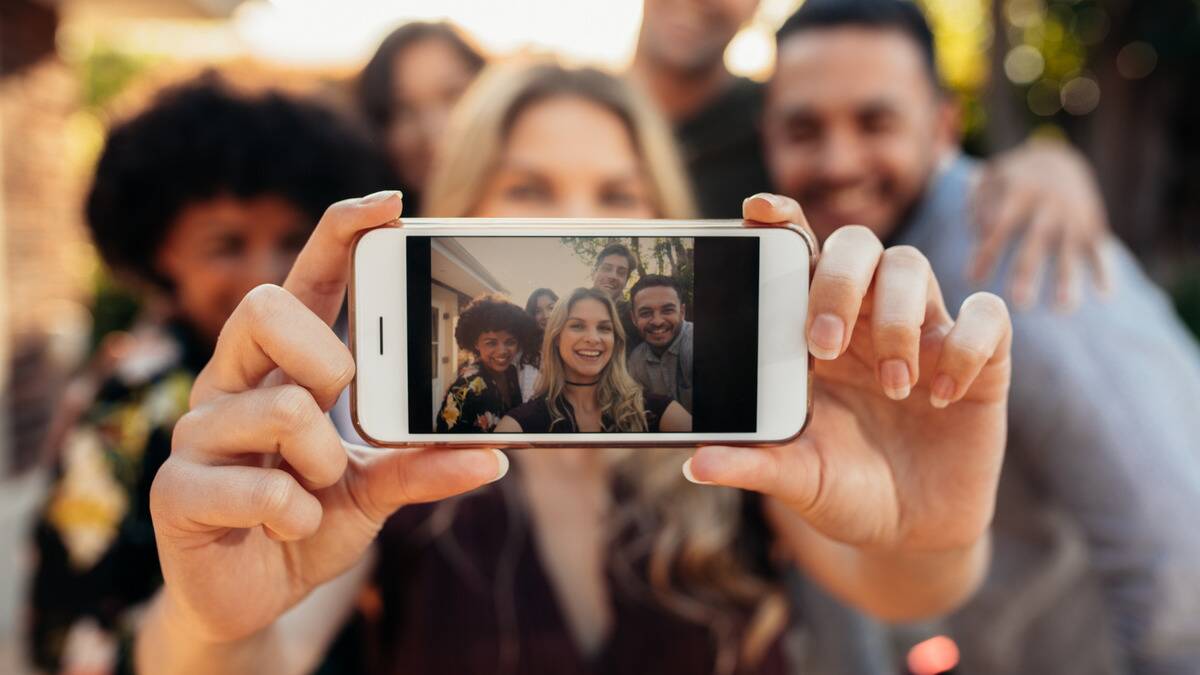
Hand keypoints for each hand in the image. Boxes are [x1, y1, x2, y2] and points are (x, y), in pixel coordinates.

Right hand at [149, 192, 506, 642]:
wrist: (254, 595)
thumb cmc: (311, 518)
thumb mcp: (377, 488)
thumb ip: (422, 462)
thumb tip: (493, 453)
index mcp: (281, 365)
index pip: (306, 278)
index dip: (340, 233)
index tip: (390, 204)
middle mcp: (233, 382)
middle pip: (265, 306)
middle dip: (324, 354)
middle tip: (342, 400)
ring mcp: (198, 433)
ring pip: (277, 406)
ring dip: (324, 461)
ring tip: (320, 490)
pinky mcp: (175, 491)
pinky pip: (254, 486)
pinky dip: (294, 514)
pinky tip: (290, 526)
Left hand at [686, 194, 1010, 554]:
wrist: (912, 532)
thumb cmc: (845, 490)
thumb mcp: (796, 479)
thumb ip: (753, 464)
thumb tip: (694, 464)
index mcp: (817, 332)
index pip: (802, 253)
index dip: (784, 221)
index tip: (758, 211)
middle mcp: (869, 320)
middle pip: (858, 244)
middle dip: (838, 280)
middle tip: (823, 344)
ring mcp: (927, 333)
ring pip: (913, 266)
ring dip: (897, 320)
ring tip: (893, 387)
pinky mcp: (984, 360)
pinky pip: (988, 315)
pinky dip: (967, 346)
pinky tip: (943, 395)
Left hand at [969, 138, 1111, 310]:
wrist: (1057, 159)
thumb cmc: (1012, 179)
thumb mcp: (991, 178)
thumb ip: (977, 201)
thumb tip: (976, 231)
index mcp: (1019, 193)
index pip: (999, 227)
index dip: (987, 252)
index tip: (972, 280)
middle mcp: (1048, 206)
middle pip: (1036, 242)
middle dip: (1028, 272)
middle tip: (1019, 303)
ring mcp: (1072, 216)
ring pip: (1069, 251)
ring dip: (1067, 279)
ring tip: (1062, 308)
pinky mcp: (1092, 224)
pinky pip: (1099, 249)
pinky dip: (1104, 270)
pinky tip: (1104, 295)